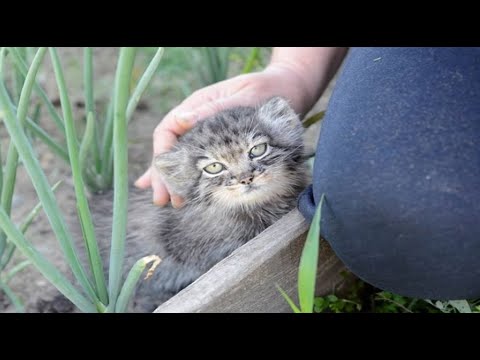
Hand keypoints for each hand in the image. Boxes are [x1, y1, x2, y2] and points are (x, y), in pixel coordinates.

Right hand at [134, 65, 314, 206]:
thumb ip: (214, 108)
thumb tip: (182, 119)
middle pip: (171, 148)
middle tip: (162, 200)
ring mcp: (209, 133)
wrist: (289, 90)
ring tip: (170, 203)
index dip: (162, 155)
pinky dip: (190, 177)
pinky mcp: (222, 145)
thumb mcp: (244, 96)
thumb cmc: (268, 90)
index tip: (163, 179)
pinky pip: (200, 162)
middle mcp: (198, 120)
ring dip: (174, 180)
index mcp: (198, 105)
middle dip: (164, 175)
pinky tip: (183, 193)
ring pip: (183, 158)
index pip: (168, 130)